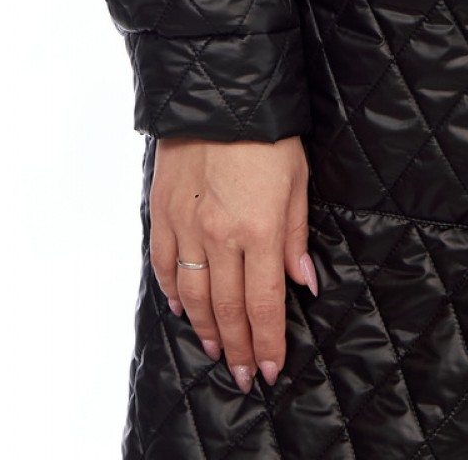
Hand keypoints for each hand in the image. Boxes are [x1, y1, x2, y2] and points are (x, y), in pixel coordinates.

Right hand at [148, 135, 317, 392]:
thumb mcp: (298, 179)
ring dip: (206, 330)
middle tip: (245, 376)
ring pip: (193, 296)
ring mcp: (187, 226)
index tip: (271, 368)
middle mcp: (220, 235)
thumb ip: (297, 236)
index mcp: (260, 228)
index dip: (268, 341)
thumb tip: (305, 283)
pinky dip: (173, 292)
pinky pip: (165, 265)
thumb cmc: (267, 133)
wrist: (219, 92)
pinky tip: (182, 309)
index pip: (264, 303)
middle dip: (239, 348)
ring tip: (218, 351)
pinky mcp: (163, 212)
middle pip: (227, 309)